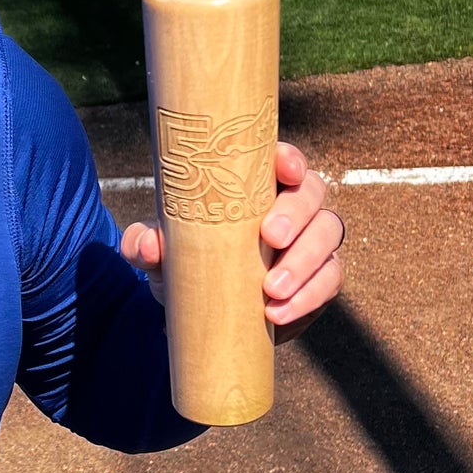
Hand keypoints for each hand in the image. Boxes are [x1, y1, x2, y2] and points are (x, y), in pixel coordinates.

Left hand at [120, 141, 343, 343]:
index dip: (289, 159)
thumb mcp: (156, 252)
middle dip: (296, 214)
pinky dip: (307, 297)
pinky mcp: (320, 278)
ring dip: (305, 261)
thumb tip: (149, 244)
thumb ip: (144, 243)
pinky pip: (329, 281)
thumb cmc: (182, 260)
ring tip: (271, 289)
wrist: (199, 310)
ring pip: (328, 235)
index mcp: (255, 184)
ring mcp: (311, 240)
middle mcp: (291, 205)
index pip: (281, 159)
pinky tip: (277, 313)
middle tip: (270, 237)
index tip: (284, 170)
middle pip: (312, 193)